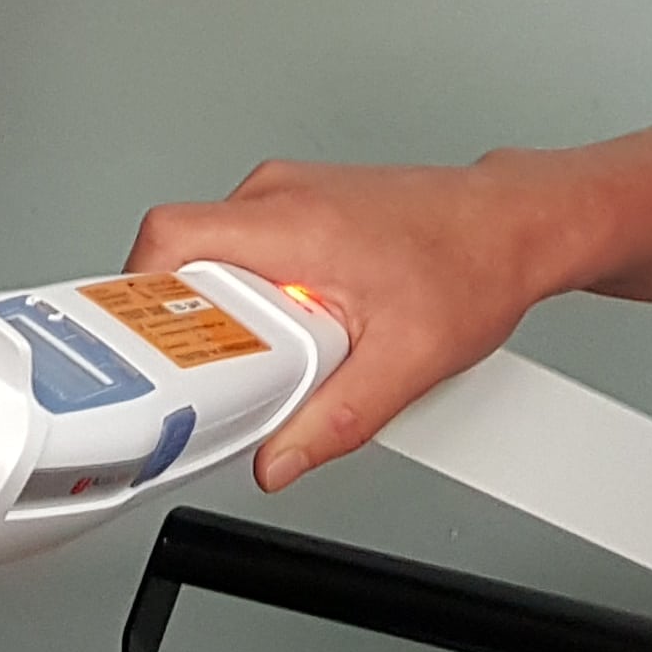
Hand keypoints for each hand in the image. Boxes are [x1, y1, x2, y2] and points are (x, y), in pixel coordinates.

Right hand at [133, 155, 558, 489]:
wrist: (517, 225)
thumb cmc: (474, 264)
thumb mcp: (406, 362)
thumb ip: (336, 419)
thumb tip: (281, 459)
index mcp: (290, 221)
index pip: (166, 239)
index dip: (133, 297)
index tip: (143, 353)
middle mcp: (278, 194)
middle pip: (180, 254)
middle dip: (186, 321)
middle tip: (219, 373)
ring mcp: (288, 192)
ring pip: (212, 253)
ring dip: (225, 309)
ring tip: (274, 352)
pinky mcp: (300, 203)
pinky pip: (243, 247)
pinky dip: (251, 292)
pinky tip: (295, 327)